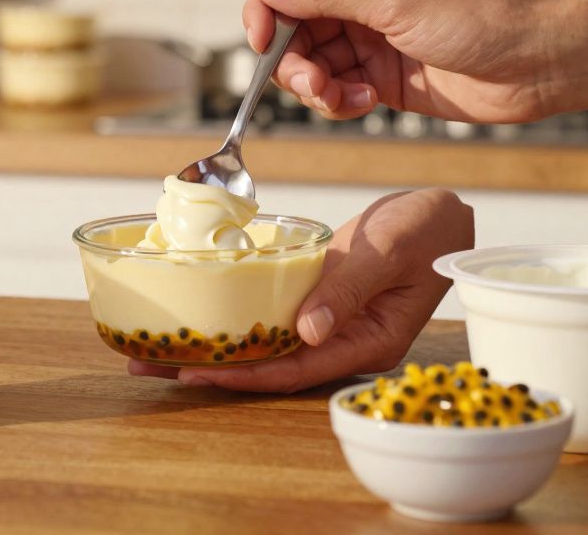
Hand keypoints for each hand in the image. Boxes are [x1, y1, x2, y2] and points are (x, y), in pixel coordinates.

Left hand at [127, 189, 473, 392]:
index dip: (242, 374)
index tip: (193, 370)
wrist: (442, 214)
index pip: (294, 371)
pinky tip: (196, 315)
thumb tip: (306, 332)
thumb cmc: (426, 230)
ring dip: (212, 346)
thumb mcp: (386, 252)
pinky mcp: (316, 302)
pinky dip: (232, 319)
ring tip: (152, 347)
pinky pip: (268, 319)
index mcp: (367, 343)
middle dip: (209, 368)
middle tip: (145, 364)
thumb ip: (347, 288)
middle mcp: (342, 343)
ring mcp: (328, 325)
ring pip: (263, 345)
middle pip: (269, 367)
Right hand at [242, 0, 572, 123]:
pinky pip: (337, 94)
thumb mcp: (395, 2)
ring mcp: (368, 44)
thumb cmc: (478, 20)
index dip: (265, 16)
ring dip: (318, 90)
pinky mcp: (380, 81)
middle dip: (294, 64)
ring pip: (310, 69)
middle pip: (291, 36)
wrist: (532, 66)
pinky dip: (341, 104)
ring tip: (348, 99)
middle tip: (317, 85)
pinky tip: (369, 103)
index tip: (261, 45)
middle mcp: (357, 5)